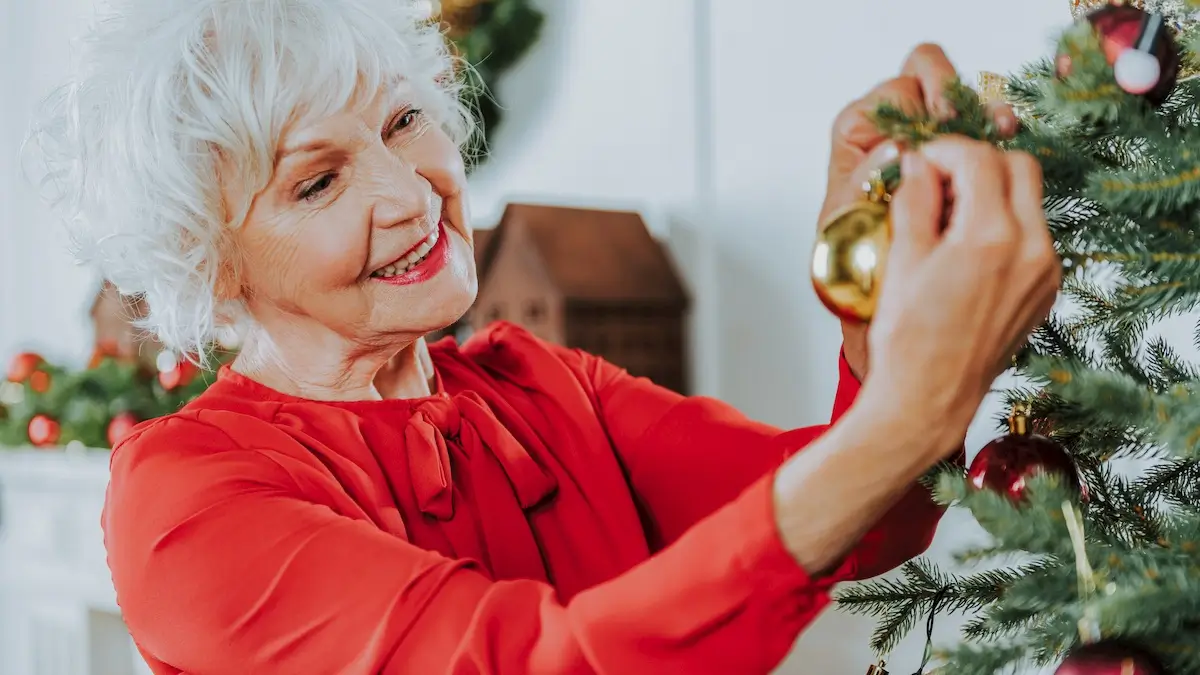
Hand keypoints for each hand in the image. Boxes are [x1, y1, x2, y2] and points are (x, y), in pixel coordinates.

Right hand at [867, 136, 1060, 439]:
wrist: (930, 398)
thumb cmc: (908, 339)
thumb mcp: (901, 260)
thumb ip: (914, 200)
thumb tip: (918, 164)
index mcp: (991, 237)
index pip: (979, 158)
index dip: (944, 150)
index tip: (920, 162)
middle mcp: (1032, 249)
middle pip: (1019, 166)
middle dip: (977, 161)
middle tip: (938, 179)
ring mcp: (1045, 271)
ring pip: (1029, 200)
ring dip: (991, 192)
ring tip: (947, 216)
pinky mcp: (1046, 290)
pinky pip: (1033, 236)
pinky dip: (1003, 225)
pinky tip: (966, 248)